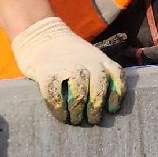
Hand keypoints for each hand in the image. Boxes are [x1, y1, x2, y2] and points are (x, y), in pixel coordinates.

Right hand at [9, 17, 126, 125]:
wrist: (41, 36)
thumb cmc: (69, 55)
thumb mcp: (91, 57)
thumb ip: (99, 74)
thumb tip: (106, 108)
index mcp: (100, 59)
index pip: (116, 76)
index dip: (116, 95)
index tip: (112, 110)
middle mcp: (86, 62)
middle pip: (98, 87)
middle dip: (96, 107)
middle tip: (92, 120)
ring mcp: (66, 67)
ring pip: (78, 94)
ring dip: (78, 110)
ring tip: (75, 120)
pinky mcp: (46, 73)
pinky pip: (55, 96)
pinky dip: (59, 109)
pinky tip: (62, 116)